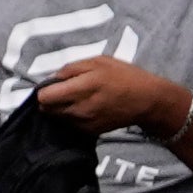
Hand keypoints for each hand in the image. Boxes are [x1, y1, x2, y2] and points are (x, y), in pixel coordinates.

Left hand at [27, 52, 188, 141]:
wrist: (148, 101)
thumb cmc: (124, 76)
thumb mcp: (98, 61)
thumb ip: (71, 69)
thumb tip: (51, 78)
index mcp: (81, 88)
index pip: (43, 98)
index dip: (44, 90)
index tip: (53, 85)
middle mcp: (79, 109)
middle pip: (47, 109)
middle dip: (50, 100)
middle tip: (64, 91)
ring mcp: (84, 123)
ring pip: (57, 117)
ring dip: (61, 108)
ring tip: (78, 98)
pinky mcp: (89, 131)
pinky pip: (70, 124)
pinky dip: (72, 116)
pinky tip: (86, 107)